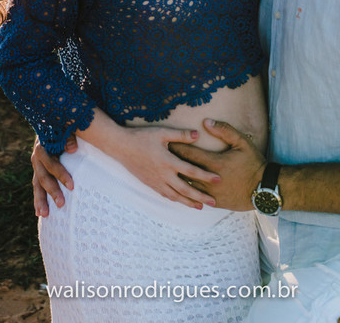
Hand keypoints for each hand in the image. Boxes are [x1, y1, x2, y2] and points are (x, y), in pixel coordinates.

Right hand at [32, 135, 76, 217]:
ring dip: (41, 200)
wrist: (50, 126)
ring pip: (37, 185)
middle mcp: (37, 159)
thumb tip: (73, 149)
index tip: (72, 186)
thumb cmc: (62, 128)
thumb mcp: (65, 128)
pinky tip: (40, 213)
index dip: (60, 174)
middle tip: (62, 204)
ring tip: (44, 215)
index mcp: (42, 147)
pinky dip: (38, 200)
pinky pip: (37, 187)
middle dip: (52, 191)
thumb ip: (69, 136)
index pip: (51, 163)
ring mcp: (36, 167)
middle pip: (43, 177)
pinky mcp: (38, 173)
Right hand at [107, 125, 221, 209]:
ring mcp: (156, 181)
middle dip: (200, 197)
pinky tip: (181, 201)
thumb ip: (181, 135)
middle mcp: (163, 174)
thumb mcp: (162, 133)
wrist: (120, 147)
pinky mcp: (150, 184)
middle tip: (213, 202)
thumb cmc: (142, 137)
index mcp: (168, 161)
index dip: (206, 176)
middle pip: (185, 189)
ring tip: (200, 207)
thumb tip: (198, 135)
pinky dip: (175, 199)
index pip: (191, 171)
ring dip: (188, 202)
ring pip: (175, 196)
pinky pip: (165, 195)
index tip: (218, 180)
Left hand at [168, 119, 265, 210]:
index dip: (177, 147)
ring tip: (165, 172)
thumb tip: (206, 122)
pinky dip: (186, 191)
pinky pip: (195, 197)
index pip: (189, 154)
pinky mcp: (214, 202)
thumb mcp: (242, 143)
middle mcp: (209, 179)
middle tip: (159, 156)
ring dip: (177, 178)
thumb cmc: (253, 163)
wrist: (263, 188)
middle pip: (184, 170)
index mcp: (214, 163)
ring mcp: (211, 193)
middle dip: (172, 162)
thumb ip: (224, 130)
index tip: (166, 142)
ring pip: (187, 185)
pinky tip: (178, 188)